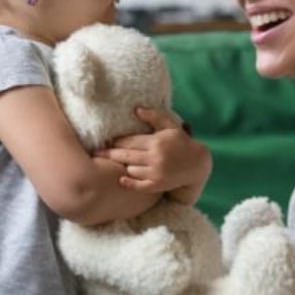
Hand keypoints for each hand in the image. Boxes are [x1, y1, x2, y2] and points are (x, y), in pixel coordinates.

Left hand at [93, 107, 211, 203]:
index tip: (105, 140)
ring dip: (122, 166)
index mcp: (156, 141)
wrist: (197, 164)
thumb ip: (154, 117)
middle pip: (125, 155)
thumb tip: (137, 109)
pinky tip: (121, 179)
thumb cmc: (181, 142)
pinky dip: (128, 182)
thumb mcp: (170, 126)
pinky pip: (138, 185)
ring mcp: (156, 172)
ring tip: (113, 163)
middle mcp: (155, 157)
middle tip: (96, 152)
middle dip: (109, 153)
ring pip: (130, 169)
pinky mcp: (157, 184)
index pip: (129, 141)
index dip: (116, 141)